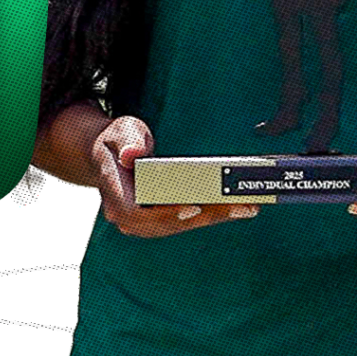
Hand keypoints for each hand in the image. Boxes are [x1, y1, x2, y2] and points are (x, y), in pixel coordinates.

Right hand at [89, 114, 255, 238]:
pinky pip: (185, 221)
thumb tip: (132, 154)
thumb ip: (127, 139)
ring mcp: (143, 222)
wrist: (109, 155)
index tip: (193, 206)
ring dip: (214, 217)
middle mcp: (127, 216)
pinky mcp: (158, 221)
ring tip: (247, 207)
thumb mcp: (121, 130)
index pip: (137, 213)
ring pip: (180, 226)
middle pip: (168, 223)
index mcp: (115, 195)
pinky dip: (210, 215)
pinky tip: (236, 207)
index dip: (165, 213)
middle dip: (205, 215)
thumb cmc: (117, 141)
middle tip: (239, 205)